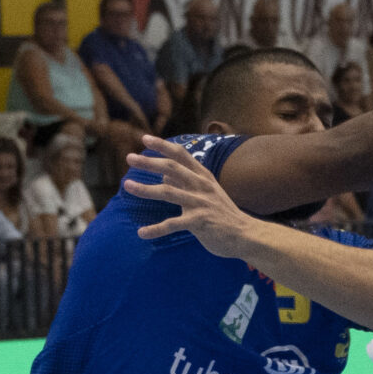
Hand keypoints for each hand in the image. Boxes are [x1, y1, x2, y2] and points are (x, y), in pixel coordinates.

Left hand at [124, 136, 256, 257]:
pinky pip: (172, 224)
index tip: (144, 139)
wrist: (246, 234)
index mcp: (203, 176)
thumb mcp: (207, 193)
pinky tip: (141, 233)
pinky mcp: (199, 222)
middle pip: (171, 168)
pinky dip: (155, 229)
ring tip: (127, 186)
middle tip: (129, 158)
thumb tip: (164, 176)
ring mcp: (200, 203)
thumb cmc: (223, 214)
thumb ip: (186, 183)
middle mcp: (201, 186)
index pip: (181, 155)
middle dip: (149, 162)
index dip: (162, 145)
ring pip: (168, 192)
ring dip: (145, 189)